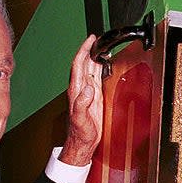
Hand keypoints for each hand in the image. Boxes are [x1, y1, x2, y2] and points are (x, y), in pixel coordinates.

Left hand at [60, 35, 103, 165]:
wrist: (83, 143)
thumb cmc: (79, 132)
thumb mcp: (80, 117)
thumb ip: (82, 102)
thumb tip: (89, 88)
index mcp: (76, 90)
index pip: (78, 64)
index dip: (84, 50)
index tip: (91, 40)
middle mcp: (81, 89)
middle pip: (85, 63)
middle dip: (90, 50)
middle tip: (98, 40)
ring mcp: (87, 92)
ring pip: (91, 69)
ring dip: (95, 57)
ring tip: (102, 48)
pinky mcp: (94, 97)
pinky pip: (97, 78)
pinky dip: (100, 69)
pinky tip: (105, 65)